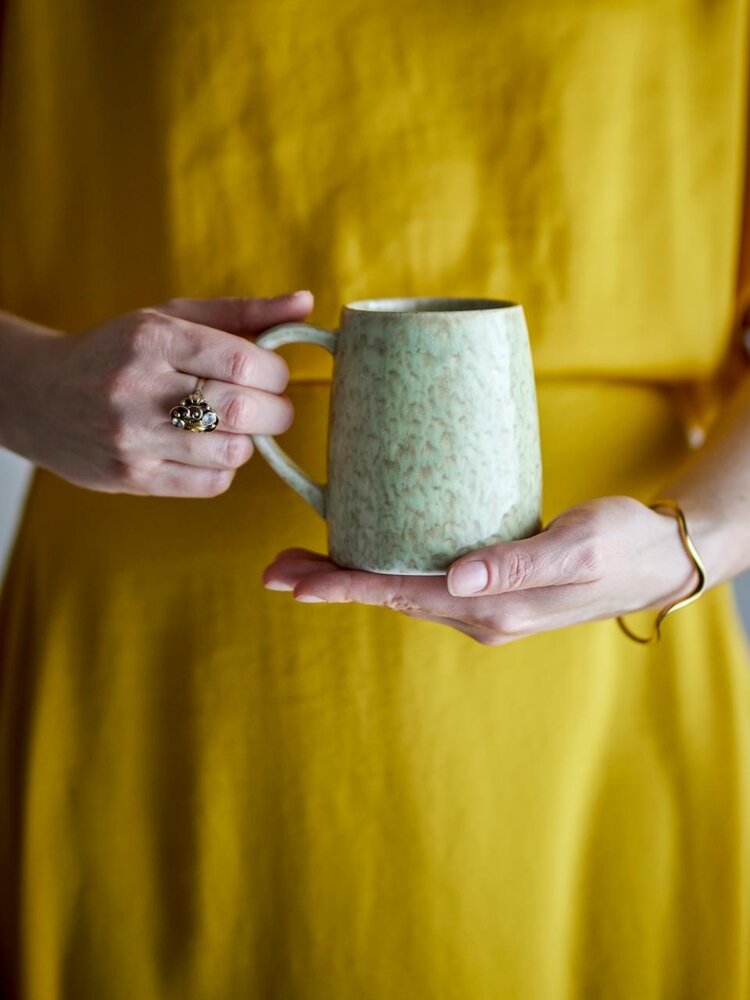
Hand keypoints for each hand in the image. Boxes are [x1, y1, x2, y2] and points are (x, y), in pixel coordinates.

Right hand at [7, 291, 313, 495]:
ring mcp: (133, 436)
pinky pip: (210, 483)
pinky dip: (224, 468)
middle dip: (276, 411)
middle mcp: (140, 386)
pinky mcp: (131, 477)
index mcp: (153, 338)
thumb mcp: (171, 318)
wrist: (39, 396)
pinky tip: (208, 450)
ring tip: (236, 427)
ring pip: (231, 451)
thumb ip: (242, 313)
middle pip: (241, 408)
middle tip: (273, 408)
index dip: (276, 373)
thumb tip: (307, 304)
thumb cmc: (120, 351)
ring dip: (249, 441)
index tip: (274, 376)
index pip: (244, 359)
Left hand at [262, 495, 704, 644]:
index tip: (292, 581)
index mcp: (493, 608)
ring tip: (301, 562)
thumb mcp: (579, 547)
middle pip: (388, 597)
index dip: (342, 587)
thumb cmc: (623, 544)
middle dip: (330, 584)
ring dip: (351, 578)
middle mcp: (480, 615)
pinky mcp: (491, 591)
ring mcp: (484, 608)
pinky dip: (385, 572)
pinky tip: (369, 556)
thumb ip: (519, 563)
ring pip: (402, 592)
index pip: (400, 594)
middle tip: (273, 569)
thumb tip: (458, 579)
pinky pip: (424, 584)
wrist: (657, 559)